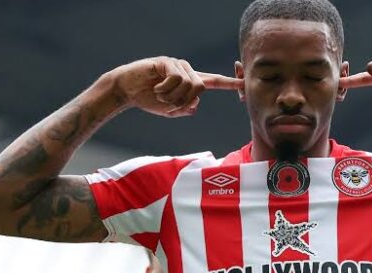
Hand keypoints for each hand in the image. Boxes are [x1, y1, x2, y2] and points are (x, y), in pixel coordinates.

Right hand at [108, 57, 243, 117]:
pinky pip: (176, 78)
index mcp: (191, 82)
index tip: (245, 84)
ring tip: (160, 95)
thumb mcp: (171, 110)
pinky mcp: (167, 62)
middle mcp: (187, 71)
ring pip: (189, 84)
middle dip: (184, 101)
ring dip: (173, 96)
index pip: (215, 82)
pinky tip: (156, 88)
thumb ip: (186, 109)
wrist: (127, 90)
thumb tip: (196, 103)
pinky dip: (166, 89)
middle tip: (169, 105)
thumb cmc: (149, 100)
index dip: (230, 83)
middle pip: (200, 87)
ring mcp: (178, 65)